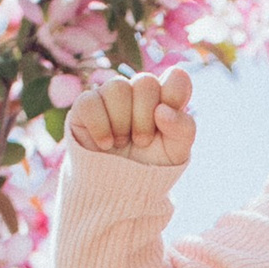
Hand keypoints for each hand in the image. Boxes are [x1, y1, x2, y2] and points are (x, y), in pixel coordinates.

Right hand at [68, 69, 195, 166]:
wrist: (117, 190)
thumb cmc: (149, 168)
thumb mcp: (176, 154)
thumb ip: (183, 129)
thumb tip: (162, 110)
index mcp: (164, 100)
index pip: (176, 78)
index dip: (174, 94)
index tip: (165, 120)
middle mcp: (137, 93)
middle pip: (145, 82)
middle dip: (145, 117)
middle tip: (142, 142)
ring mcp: (110, 96)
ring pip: (117, 87)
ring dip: (122, 122)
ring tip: (121, 143)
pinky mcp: (85, 106)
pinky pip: (90, 101)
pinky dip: (100, 127)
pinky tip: (105, 144)